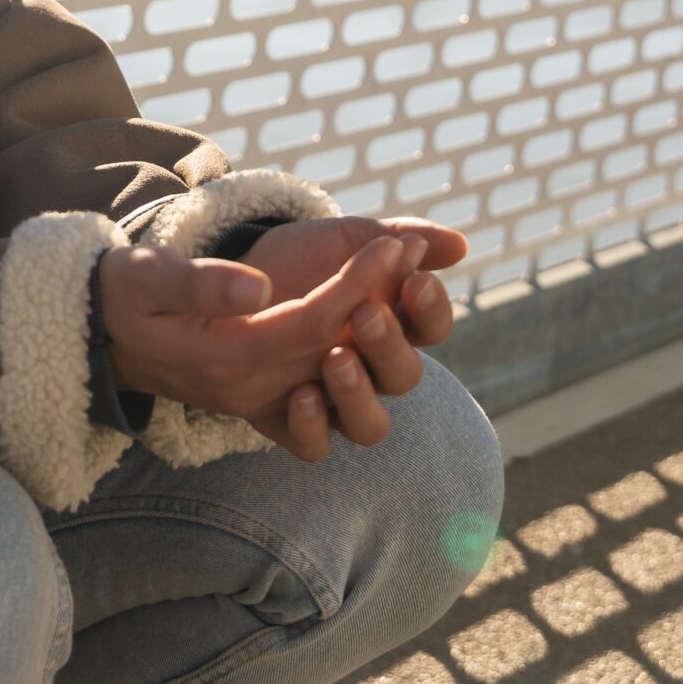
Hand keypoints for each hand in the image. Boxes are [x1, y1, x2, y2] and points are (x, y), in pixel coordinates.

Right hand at [97, 234, 420, 461]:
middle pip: (338, 354)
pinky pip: (320, 416)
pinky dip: (352, 385)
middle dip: (383, 308)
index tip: (394, 244)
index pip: (314, 322)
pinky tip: (362, 327)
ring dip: (376, 355)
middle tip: (406, 253)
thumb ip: (203, 282)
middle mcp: (250, 389)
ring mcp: (258, 402)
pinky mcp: (260, 405)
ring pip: (341, 400)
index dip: (360, 283)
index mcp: (226, 355)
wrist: (99, 336)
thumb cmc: (125, 294)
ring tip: (391, 295)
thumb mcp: (149, 275)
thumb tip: (262, 287)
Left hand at [236, 217, 463, 452]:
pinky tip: (299, 394)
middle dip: (390, 345)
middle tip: (364, 313)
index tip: (414, 278)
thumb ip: (396, 236)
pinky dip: (312, 427)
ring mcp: (333, 400)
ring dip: (358, 394)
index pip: (432, 327)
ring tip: (333, 358)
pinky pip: (314, 447)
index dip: (431, 308)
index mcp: (392, 321)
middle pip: (405, 377)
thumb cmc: (296, 261)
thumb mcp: (341, 238)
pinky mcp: (291, 422)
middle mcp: (369, 368)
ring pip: (369, 426)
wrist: (223, 284)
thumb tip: (460, 245)